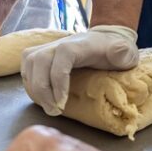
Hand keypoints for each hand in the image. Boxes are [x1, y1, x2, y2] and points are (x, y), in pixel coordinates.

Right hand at [21, 25, 139, 115]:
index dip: (58, 80)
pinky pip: (26, 68)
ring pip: (29, 65)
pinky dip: (30, 85)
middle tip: (54, 110)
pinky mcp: (39, 55)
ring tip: (48, 107)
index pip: (61, 56)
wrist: (104, 40)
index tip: (62, 102)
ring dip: (34, 89)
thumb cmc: (113, 51)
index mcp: (78, 44)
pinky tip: (42, 98)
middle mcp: (58, 43)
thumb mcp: (125, 52)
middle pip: (38, 61)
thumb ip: (122, 52)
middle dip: (42, 90)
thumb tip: (118, 52)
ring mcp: (46, 48)